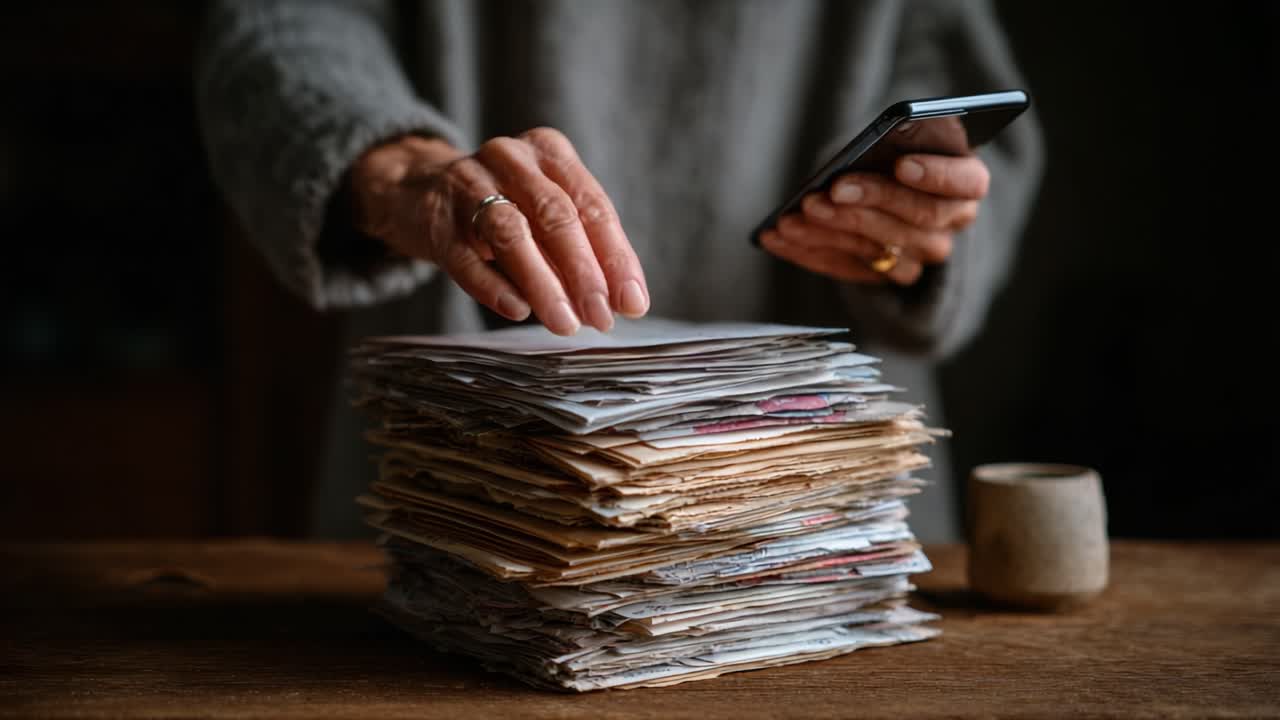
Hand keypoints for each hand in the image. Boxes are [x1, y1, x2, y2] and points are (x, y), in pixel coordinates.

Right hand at [349, 128, 648, 334]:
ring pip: (512, 233)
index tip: (632, 302)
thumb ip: (582, 249)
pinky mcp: (435, 218)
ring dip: (543, 283)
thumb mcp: (542, 212)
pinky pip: (465, 256)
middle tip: (601, 317)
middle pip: (556, 216)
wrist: (413, 189)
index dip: (616, 257)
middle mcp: (512, 158)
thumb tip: (622, 302)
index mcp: (550, 152)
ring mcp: (469, 184)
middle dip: (584, 272)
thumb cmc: (498, 205)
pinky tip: (517, 310)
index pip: (593, 205)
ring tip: (564, 323)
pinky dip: (493, 285)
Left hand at [759, 153, 989, 285]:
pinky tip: (775, 236)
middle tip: (831, 191)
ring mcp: (918, 258)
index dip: (937, 175)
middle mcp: (949, 226)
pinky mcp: (883, 276)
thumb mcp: (894, 139)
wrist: (884, 188)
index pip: (968, 182)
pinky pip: (845, 268)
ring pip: (878, 249)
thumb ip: (888, 145)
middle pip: (918, 218)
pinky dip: (807, 252)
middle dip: (870, 202)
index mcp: (967, 183)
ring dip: (830, 231)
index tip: (901, 164)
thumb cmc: (890, 152)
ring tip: (792, 217)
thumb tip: (852, 159)